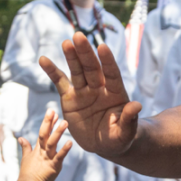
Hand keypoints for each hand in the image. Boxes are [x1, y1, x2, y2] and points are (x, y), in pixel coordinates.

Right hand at [17, 110, 71, 180]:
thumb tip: (21, 138)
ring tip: (65, 122)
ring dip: (58, 132)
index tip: (52, 112)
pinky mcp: (53, 166)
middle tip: (53, 111)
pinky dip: (64, 150)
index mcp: (37, 149)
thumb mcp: (26, 158)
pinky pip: (59, 157)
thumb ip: (25, 147)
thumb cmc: (28, 174)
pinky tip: (70, 142)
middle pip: (45, 134)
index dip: (47, 122)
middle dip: (49, 122)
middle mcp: (42, 152)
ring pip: (52, 143)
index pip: (42, 133)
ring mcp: (48, 158)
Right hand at [39, 32, 141, 157]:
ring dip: (71, 56)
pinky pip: (60, 82)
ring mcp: (84, 91)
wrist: (105, 145)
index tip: (103, 47)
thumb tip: (137, 105)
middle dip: (86, 52)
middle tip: (79, 36)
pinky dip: (52, 71)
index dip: (108, 61)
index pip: (112, 74)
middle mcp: (100, 88)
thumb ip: (129, 119)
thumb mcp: (126, 133)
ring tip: (66, 43)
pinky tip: (43, 59)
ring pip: (77, 71)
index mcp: (116, 93)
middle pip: (92, 67)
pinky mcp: (70, 98)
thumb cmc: (120, 138)